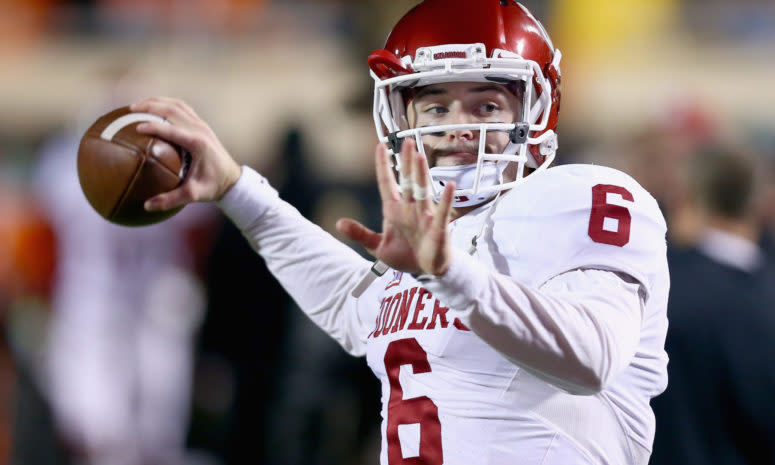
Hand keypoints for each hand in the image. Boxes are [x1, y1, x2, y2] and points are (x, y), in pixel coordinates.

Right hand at [129, 97, 242, 210]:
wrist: (232, 179)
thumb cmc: (213, 187)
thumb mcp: (193, 195)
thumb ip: (171, 200)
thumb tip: (147, 206)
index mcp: (198, 143)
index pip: (172, 130)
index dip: (154, 126)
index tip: (136, 127)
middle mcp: (200, 129)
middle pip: (172, 109)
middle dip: (150, 106)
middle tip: (130, 110)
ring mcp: (201, 125)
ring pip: (177, 105)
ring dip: (156, 102)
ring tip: (136, 106)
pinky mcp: (201, 125)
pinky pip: (182, 109)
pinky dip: (165, 105)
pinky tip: (151, 110)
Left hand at [336, 139, 455, 275]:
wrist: (424, 271)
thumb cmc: (404, 255)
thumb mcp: (377, 246)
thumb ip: (360, 234)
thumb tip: (339, 223)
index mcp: (394, 210)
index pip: (387, 183)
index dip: (383, 165)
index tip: (380, 146)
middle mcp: (410, 208)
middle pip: (407, 180)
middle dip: (406, 161)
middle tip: (407, 141)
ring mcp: (424, 215)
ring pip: (422, 190)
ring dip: (421, 174)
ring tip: (419, 155)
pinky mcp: (438, 227)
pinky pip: (442, 211)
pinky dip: (445, 199)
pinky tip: (449, 186)